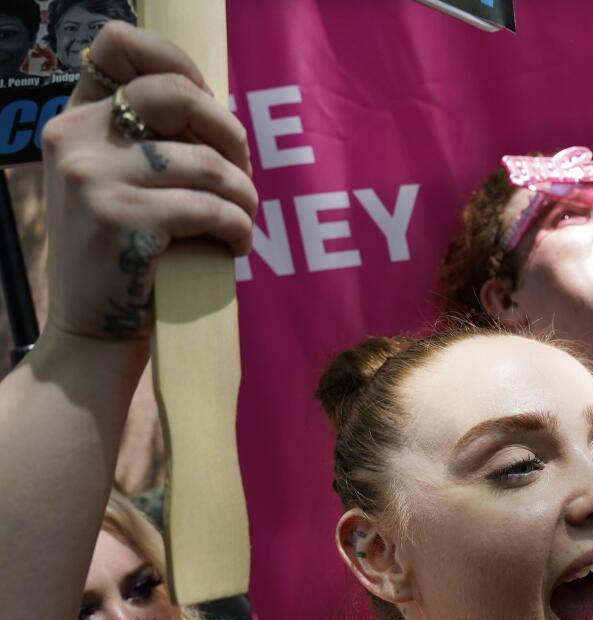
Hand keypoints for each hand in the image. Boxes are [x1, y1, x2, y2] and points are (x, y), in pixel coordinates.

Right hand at [42, 22, 255, 342]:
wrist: (92, 328)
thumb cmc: (125, 253)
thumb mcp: (118, 184)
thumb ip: (148, 140)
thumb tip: (220, 113)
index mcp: (74, 120)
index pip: (117, 46)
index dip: (178, 64)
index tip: (210, 104)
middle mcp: (75, 138)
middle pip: (178, 94)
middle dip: (230, 132)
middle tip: (244, 172)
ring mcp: (94, 177)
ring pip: (206, 162)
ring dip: (244, 195)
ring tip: (244, 219)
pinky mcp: (122, 218)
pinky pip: (210, 208)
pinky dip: (238, 227)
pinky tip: (237, 246)